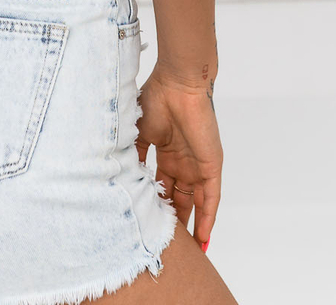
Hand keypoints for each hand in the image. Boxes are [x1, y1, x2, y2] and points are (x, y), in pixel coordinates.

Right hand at [134, 64, 222, 250]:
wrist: (178, 84)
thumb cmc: (156, 99)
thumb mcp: (140, 131)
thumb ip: (135, 153)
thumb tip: (124, 174)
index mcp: (166, 152)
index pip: (162, 186)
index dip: (157, 205)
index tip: (149, 224)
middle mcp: (182, 161)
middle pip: (179, 198)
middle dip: (173, 220)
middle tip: (166, 243)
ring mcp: (197, 164)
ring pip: (196, 202)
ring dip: (191, 224)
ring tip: (186, 251)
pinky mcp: (211, 165)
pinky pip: (211, 197)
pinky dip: (208, 217)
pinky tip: (204, 237)